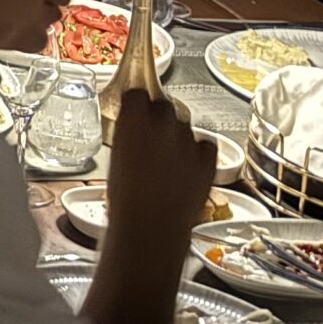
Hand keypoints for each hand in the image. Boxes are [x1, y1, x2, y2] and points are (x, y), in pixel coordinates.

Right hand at [102, 90, 216, 250]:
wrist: (151, 230)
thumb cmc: (126, 200)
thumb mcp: (114, 159)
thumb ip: (126, 135)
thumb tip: (132, 128)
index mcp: (134, 120)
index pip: (137, 93)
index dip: (134, 101)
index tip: (133, 108)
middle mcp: (164, 125)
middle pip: (164, 104)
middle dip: (158, 115)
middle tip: (149, 135)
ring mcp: (189, 142)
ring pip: (185, 124)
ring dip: (176, 134)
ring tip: (166, 157)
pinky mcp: (208, 161)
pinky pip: (207, 144)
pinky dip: (199, 149)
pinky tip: (188, 162)